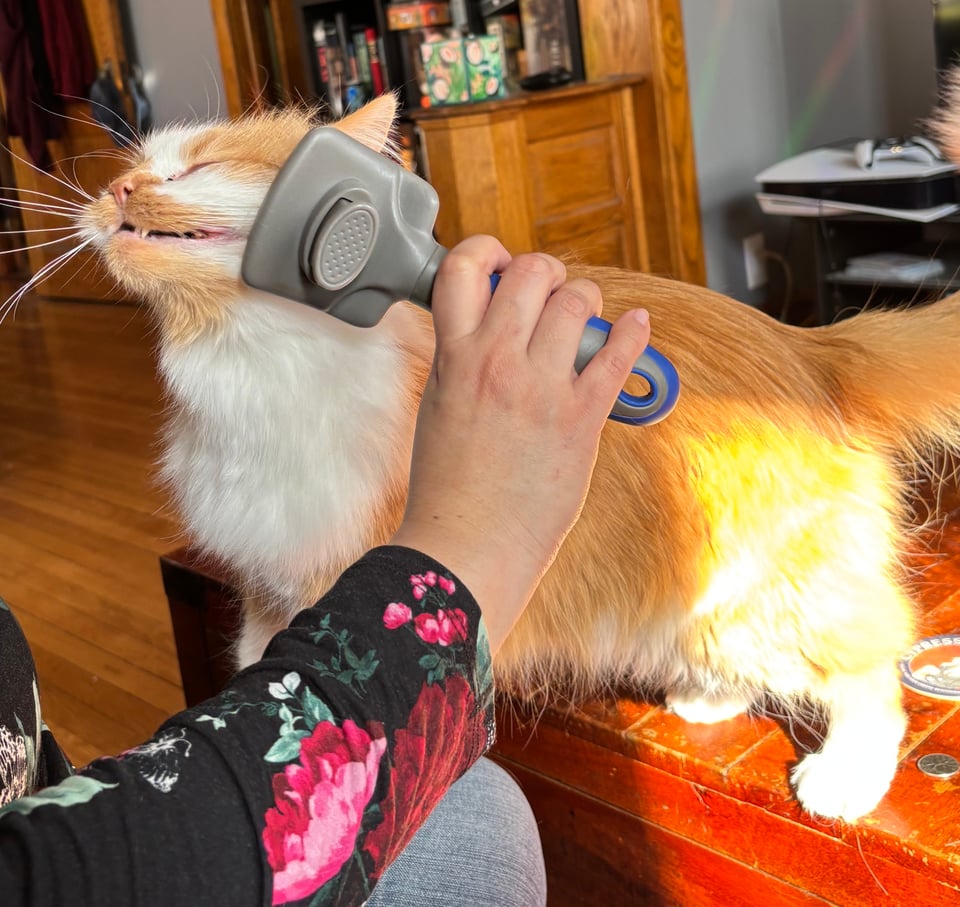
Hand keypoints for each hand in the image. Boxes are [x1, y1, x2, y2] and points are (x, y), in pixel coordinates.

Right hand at [391, 235, 650, 650]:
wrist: (465, 546)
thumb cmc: (448, 487)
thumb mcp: (438, 406)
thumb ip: (461, 359)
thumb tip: (490, 328)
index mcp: (453, 357)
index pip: (464, 267)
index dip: (486, 251)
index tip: (500, 263)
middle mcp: (497, 361)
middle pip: (532, 272)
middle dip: (544, 272)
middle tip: (548, 289)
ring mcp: (542, 388)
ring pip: (577, 301)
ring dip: (584, 300)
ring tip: (582, 316)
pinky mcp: (581, 419)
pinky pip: (617, 355)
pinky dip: (632, 332)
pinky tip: (635, 325)